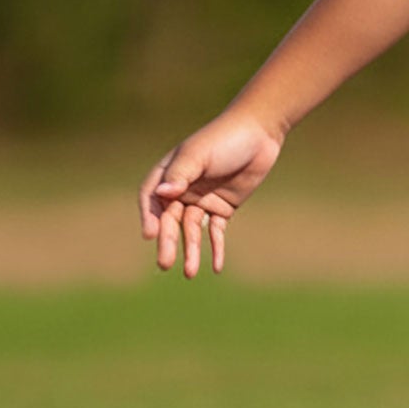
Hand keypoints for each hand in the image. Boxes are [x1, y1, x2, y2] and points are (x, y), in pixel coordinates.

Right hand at [137, 109, 284, 277]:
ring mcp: (202, 199)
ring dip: (191, 250)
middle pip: (170, 219)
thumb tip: (162, 194)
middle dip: (168, 241)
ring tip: (190, 273)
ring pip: (192, 230)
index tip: (150, 234)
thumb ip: (181, 174)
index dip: (149, 216)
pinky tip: (216, 266)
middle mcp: (182, 189)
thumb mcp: (200, 154)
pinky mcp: (223, 207)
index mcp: (169, 173)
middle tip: (165, 263)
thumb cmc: (224, 139)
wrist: (260, 134)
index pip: (151, 199)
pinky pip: (216, 231)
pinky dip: (215, 248)